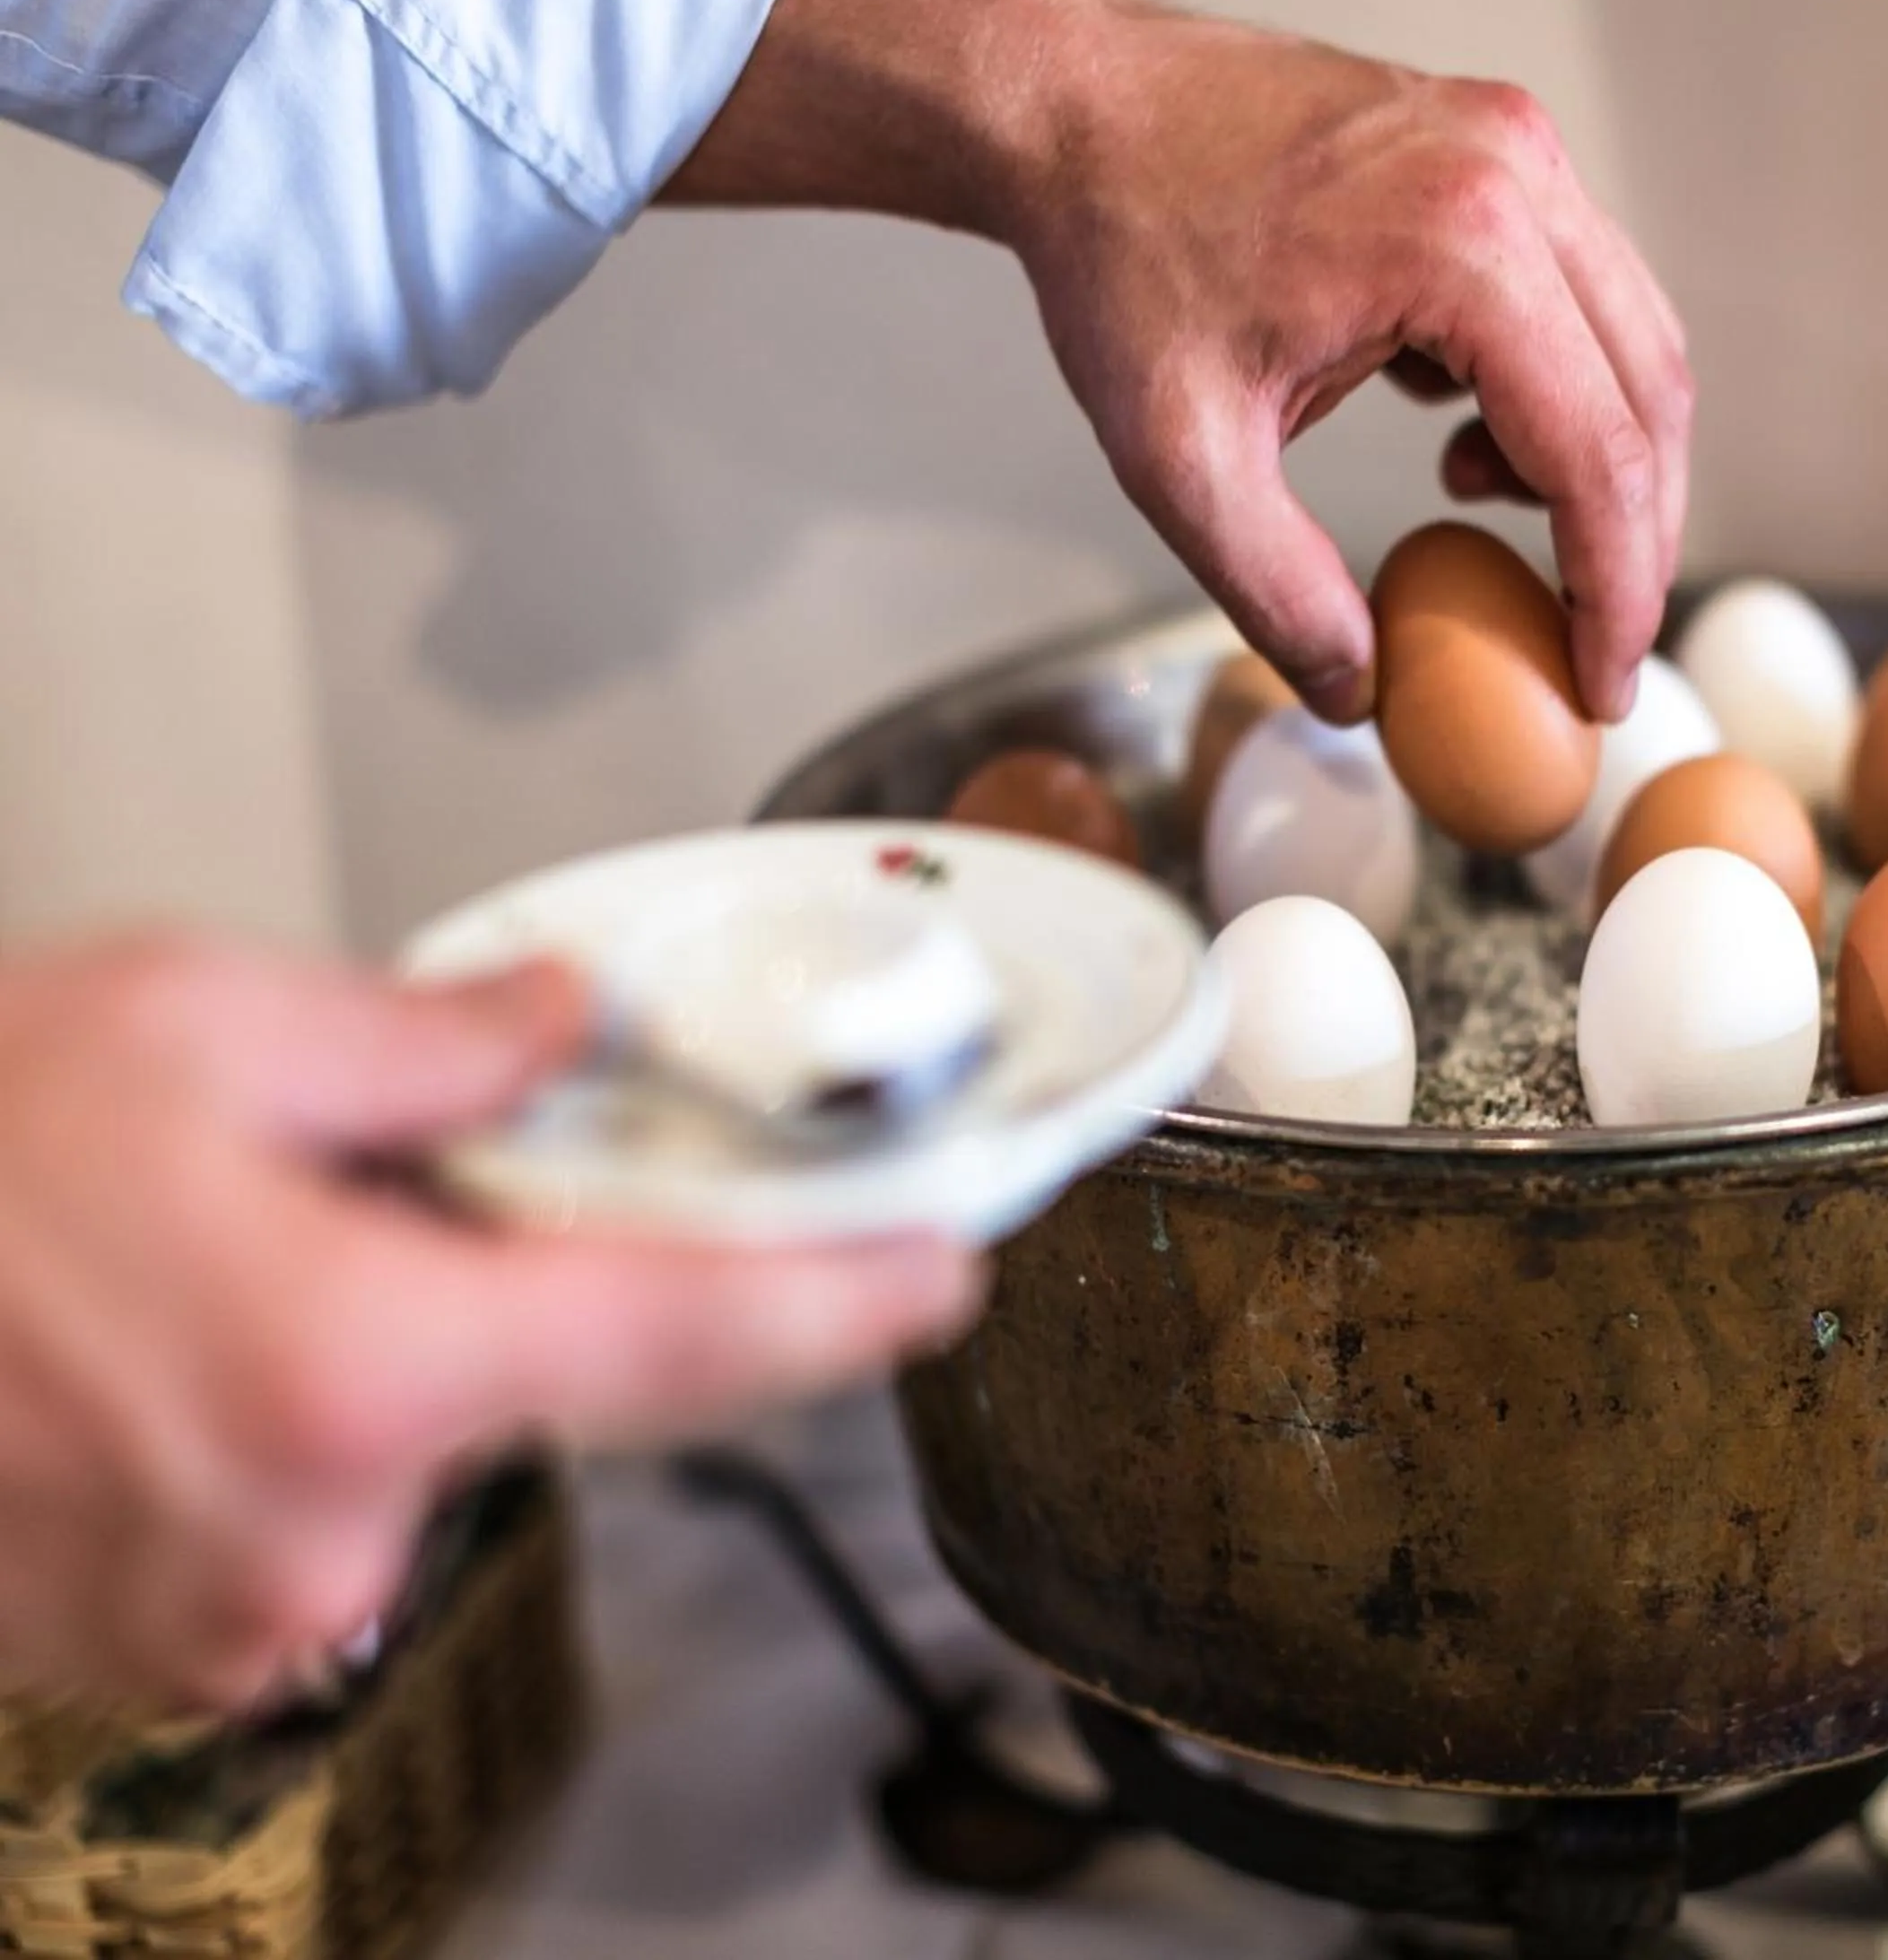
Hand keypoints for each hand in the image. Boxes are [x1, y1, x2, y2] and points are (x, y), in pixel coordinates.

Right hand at [0, 937, 983, 1710]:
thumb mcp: (192, 1022)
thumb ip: (427, 1040)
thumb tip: (558, 1029)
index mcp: (356, 1364)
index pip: (689, 1336)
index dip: (841, 1299)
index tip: (940, 1270)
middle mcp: (316, 1523)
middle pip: (561, 1384)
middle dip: (555, 1273)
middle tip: (454, 1175)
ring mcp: (240, 1607)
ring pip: (431, 1443)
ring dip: (406, 1339)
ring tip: (251, 1243)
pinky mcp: (174, 1640)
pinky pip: (324, 1509)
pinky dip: (312, 1412)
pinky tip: (206, 1326)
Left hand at [666, 0, 1691, 723]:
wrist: (1078, 108)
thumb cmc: (1120, 255)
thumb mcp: (1181, 458)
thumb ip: (1277, 592)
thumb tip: (1358, 695)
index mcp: (1459, 243)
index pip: (1597, 452)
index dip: (1617, 590)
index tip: (1600, 685)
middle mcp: (1516, 173)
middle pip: (1647, 395)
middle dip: (1632, 537)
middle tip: (1586, 638)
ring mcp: (1518, 146)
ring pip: (1634, 339)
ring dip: (1598, 456)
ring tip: (1477, 503)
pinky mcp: (1501, 147)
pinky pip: (1582, 291)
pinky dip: (1557, 385)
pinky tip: (1457, 429)